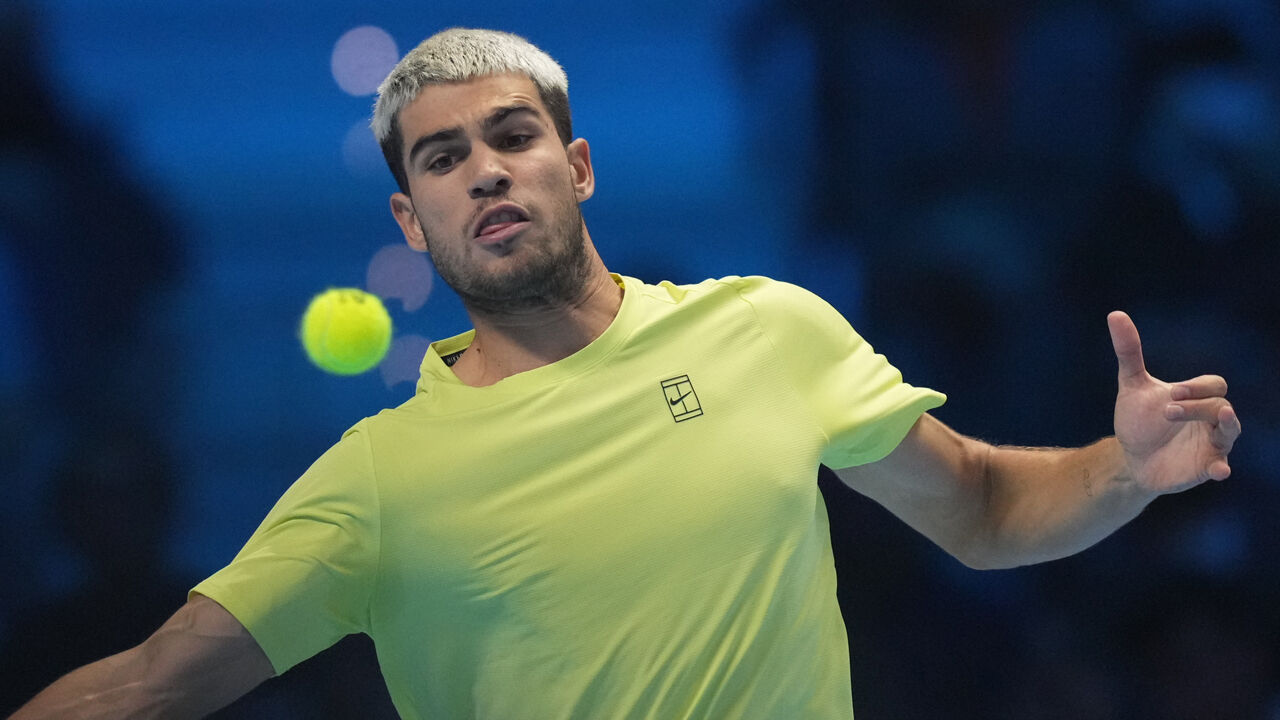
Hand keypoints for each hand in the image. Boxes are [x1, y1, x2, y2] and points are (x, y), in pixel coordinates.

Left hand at [1108, 311, 1240, 494]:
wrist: (1129, 457)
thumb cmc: (1138, 420)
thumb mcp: (1132, 385)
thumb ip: (1129, 352)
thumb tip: (1115, 314)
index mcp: (1197, 397)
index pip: (1213, 385)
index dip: (1197, 387)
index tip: (1172, 393)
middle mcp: (1210, 419)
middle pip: (1221, 405)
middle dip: (1198, 406)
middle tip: (1168, 411)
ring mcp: (1211, 444)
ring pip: (1229, 432)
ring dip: (1223, 426)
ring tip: (1220, 419)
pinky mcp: (1205, 467)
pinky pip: (1220, 466)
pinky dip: (1221, 468)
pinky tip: (1219, 471)